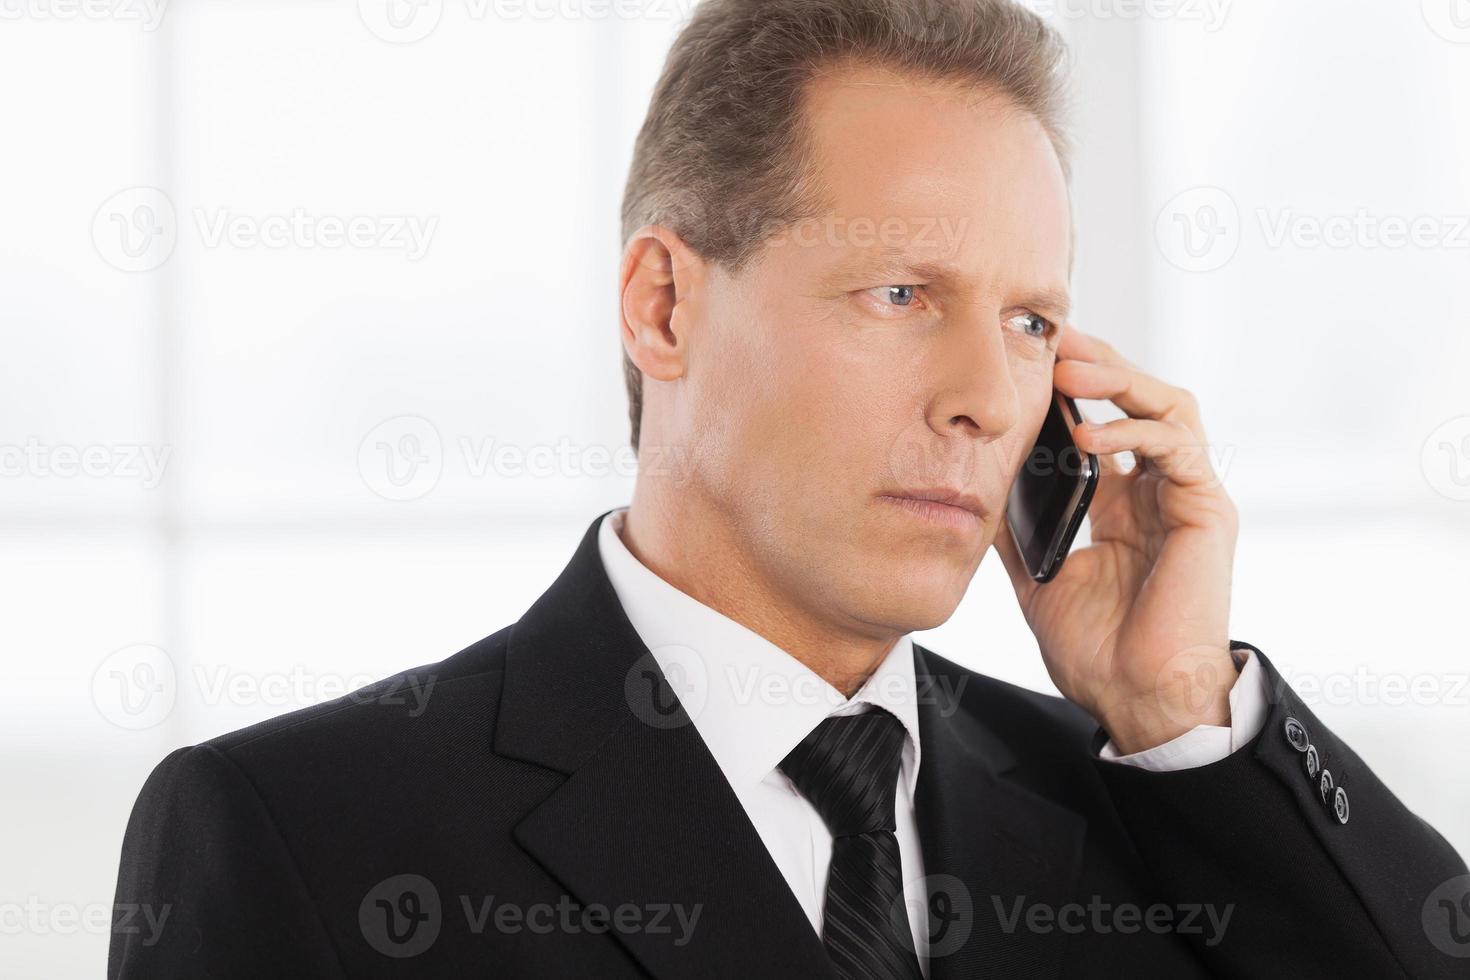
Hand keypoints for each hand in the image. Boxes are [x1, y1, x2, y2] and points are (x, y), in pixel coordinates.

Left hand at [993, 327, 1240, 753]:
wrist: (1136, 700)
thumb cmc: (1097, 648)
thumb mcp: (1037, 574)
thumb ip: (1018, 528)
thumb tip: (973, 488)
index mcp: (1124, 503)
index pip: (1107, 419)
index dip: (1078, 384)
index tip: (1033, 357)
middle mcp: (1160, 491)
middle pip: (1142, 399)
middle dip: (1101, 363)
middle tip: (1054, 340)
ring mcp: (1187, 497)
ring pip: (1169, 407)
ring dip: (1120, 380)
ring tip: (1071, 370)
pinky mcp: (1207, 511)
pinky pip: (1177, 447)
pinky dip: (1132, 431)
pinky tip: (1086, 435)